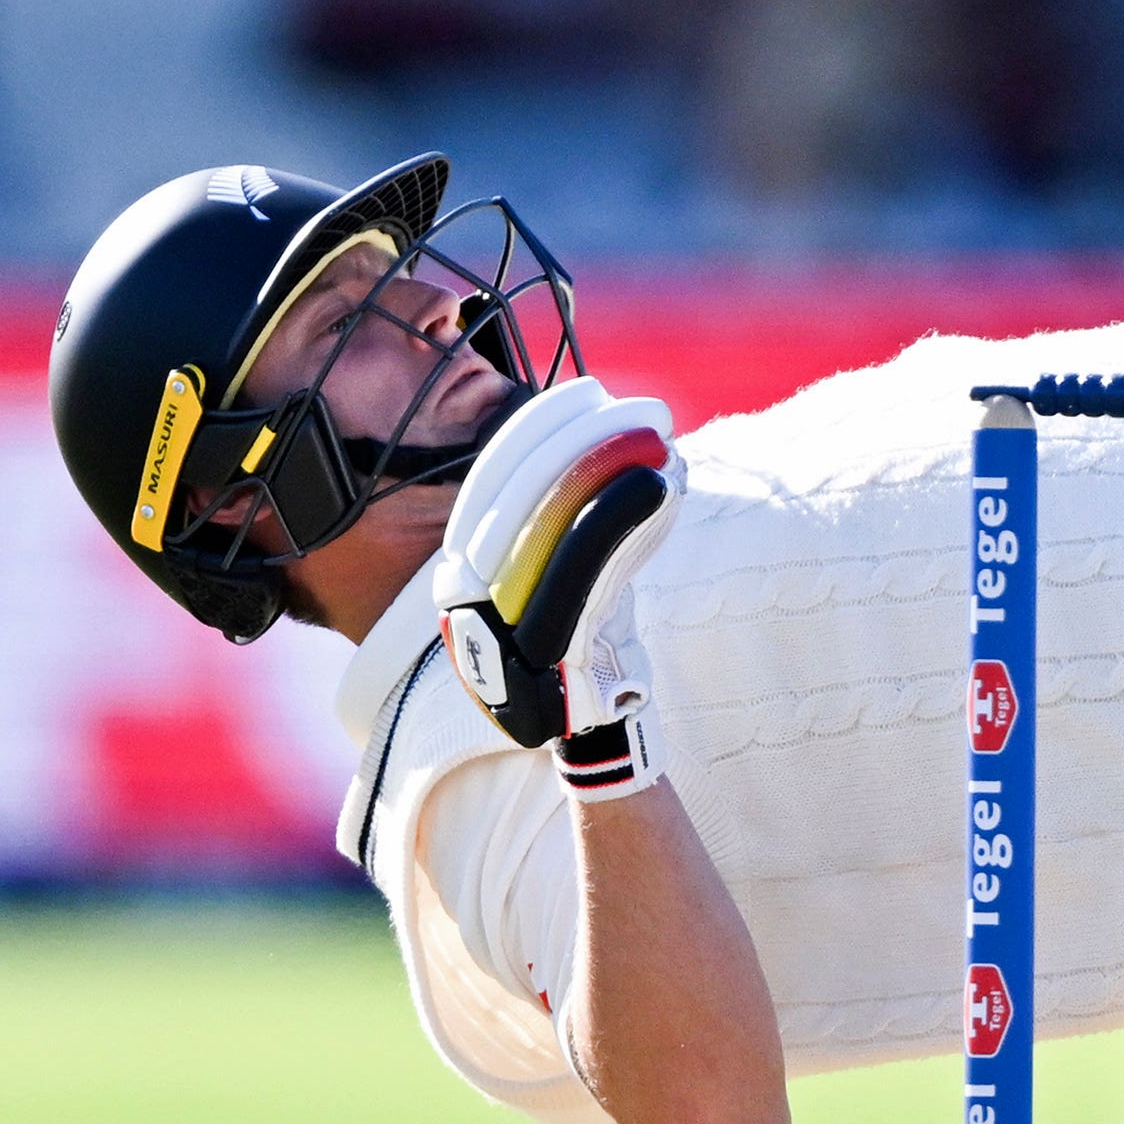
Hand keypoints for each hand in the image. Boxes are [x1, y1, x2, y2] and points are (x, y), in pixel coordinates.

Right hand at [431, 378, 683, 792]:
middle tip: (640, 407)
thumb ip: (576, 515)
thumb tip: (621, 446)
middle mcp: (468, 589)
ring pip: (551, 516)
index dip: (541, 429)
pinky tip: (661, 482)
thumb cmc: (585, 641)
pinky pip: (586, 562)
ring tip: (658, 433)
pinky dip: (622, 514)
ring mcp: (504, 617)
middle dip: (582, 434)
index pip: (494, 477)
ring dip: (607, 463)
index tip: (588, 393)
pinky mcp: (551, 640)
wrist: (586, 729)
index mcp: (462, 566)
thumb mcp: (571, 569)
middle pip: (521, 487)